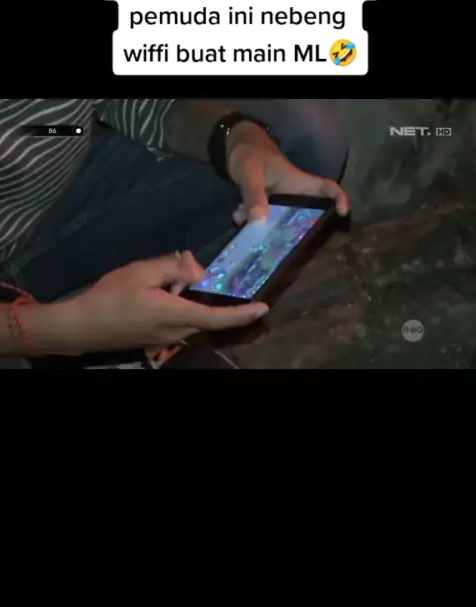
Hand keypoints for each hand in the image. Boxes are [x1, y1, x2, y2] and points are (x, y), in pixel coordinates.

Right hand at [24, 252, 268, 355]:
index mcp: (176, 314)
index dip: (242, 313)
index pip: (217, 317)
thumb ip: (173, 267)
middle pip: (209, 320)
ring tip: (187, 282)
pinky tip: (170, 291)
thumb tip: (198, 268)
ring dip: (200, 305)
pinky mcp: (155, 339)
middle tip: (239, 293)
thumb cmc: (111, 296)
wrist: (82, 326)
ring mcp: (165, 339)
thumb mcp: (142, 272)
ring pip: (194, 321)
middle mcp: (176, 332)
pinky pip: (180, 323)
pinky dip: (185, 308)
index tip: (263, 308)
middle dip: (226, 309)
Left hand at [226, 121, 349, 223]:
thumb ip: (254, 196)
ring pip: (280, 220)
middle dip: (296, 230)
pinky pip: (263, 218)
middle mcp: (292, 193)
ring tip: (245, 220)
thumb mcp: (251, 174)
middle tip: (282, 243)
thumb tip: (258, 222)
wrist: (235, 145)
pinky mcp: (265, 203)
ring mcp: (278, 199)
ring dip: (264, 225)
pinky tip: (236, 215)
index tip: (343, 213)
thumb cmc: (250, 153)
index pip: (327, 187)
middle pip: (306, 214)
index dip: (339, 198)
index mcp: (297, 182)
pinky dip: (251, 218)